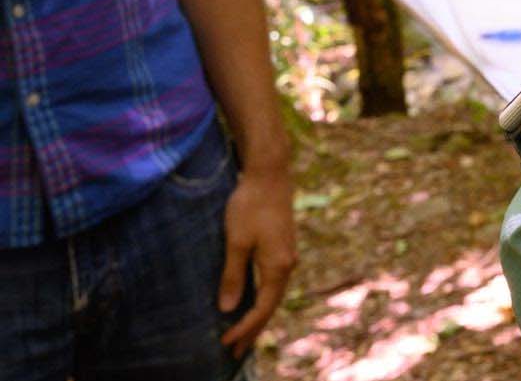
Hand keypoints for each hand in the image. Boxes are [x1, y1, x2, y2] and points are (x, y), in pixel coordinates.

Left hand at [216, 168, 297, 354]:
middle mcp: (288, 264)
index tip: (225, 343)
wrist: (270, 175)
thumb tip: (228, 309)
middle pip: (271, 306)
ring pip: (274, 295)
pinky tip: (252, 302)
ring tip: (243, 334)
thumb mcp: (236, 242)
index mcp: (278, 266)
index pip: (262, 308)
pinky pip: (273, 283)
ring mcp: (287, 256)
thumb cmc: (250, 206)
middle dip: (253, 330)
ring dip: (257, 316)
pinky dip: (261, 299)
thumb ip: (233, 276)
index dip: (244, 327)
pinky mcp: (282, 248)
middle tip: (234, 352)